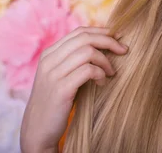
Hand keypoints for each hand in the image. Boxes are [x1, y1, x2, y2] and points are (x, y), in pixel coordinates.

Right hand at [20, 26, 128, 152]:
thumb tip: (104, 45)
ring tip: (111, 72)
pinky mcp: (60, 89)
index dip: (101, 32)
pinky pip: (87, 70)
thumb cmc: (57, 101)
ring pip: (87, 51)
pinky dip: (100, 74)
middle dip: (109, 41)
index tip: (117, 38)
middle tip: (123, 50)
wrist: (38, 129)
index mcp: (49, 53)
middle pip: (85, 38)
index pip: (79, 31)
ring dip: (105, 61)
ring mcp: (53, 74)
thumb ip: (74, 60)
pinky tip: (102, 83)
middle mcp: (49, 60)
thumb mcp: (62, 75)